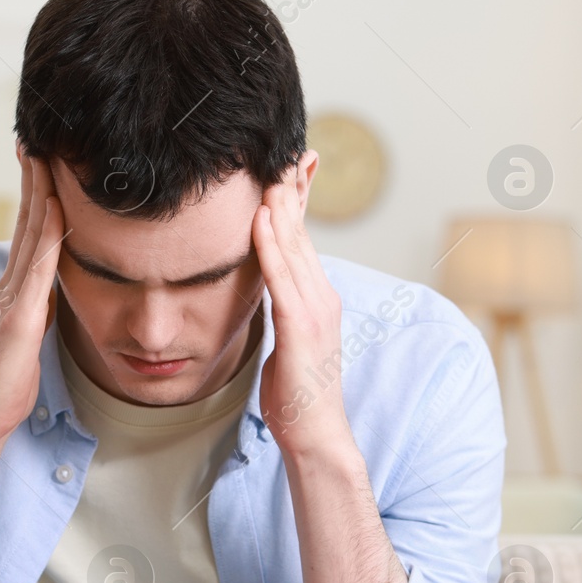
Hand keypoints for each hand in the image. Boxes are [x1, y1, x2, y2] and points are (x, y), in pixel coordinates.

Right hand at [0, 142, 66, 447]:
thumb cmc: (4, 385)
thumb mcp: (28, 338)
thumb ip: (38, 311)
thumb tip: (52, 294)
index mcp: (14, 292)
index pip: (28, 234)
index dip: (35, 197)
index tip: (41, 163)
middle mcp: (11, 287)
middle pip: (25, 222)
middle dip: (33, 180)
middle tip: (37, 139)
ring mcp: (13, 299)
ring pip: (30, 235)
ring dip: (38, 194)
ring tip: (43, 156)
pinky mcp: (19, 318)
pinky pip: (38, 269)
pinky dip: (49, 235)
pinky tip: (57, 209)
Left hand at [252, 157, 348, 458]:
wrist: (315, 434)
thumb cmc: (297, 395)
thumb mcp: (288, 342)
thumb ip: (281, 310)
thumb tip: (266, 291)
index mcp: (316, 298)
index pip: (303, 239)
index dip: (297, 200)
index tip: (289, 165)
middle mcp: (321, 296)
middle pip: (302, 231)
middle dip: (292, 189)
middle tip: (282, 148)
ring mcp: (314, 309)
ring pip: (294, 246)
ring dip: (281, 205)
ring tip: (269, 168)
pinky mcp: (301, 325)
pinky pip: (282, 277)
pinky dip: (270, 245)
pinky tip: (260, 220)